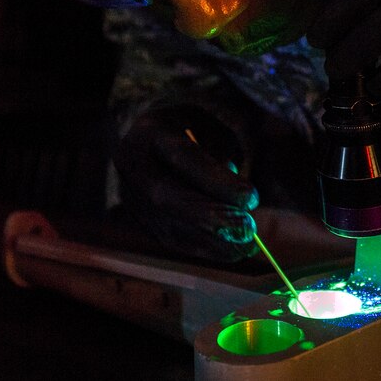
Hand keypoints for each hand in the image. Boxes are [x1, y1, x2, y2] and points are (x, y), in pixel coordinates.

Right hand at [113, 103, 258, 262]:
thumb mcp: (211, 128)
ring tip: (244, 247)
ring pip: (165, 223)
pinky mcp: (138, 216)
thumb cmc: (197, 128)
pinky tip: (229, 252)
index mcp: (151, 129)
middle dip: (210, 217)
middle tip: (247, 229)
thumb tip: (242, 203)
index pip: (183, 157)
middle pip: (167, 196)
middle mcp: (132, 162)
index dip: (217, 181)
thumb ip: (224, 160)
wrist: (159, 134)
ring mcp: (129, 193)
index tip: (251, 198)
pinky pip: (168, 238)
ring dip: (209, 240)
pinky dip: (200, 248)